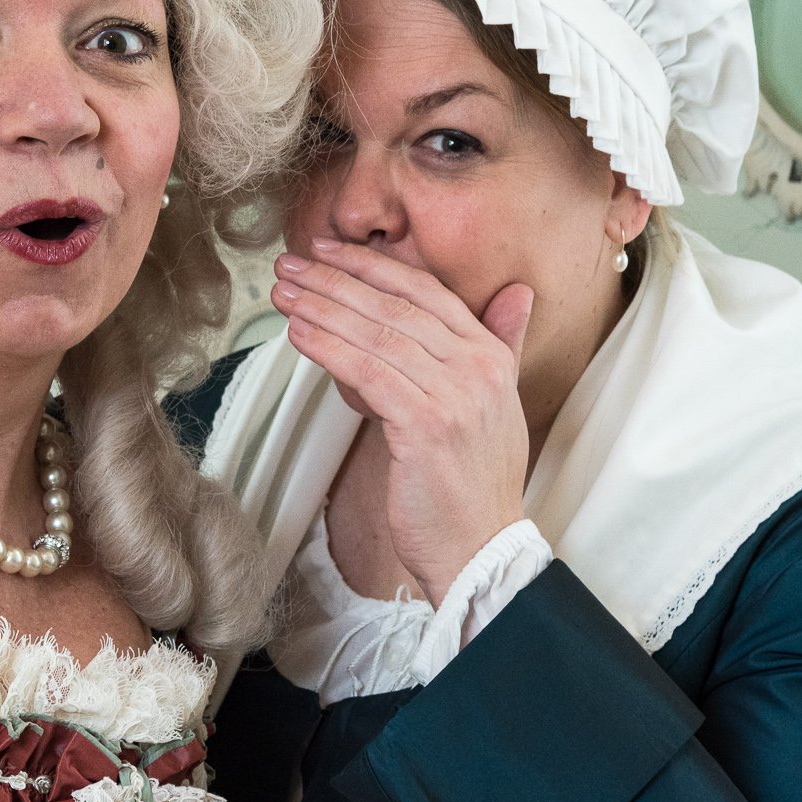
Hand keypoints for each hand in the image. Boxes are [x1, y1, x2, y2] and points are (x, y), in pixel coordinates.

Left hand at [270, 239, 532, 601]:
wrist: (480, 549)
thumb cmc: (471, 483)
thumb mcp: (496, 405)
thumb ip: (501, 344)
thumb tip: (517, 293)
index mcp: (492, 356)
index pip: (426, 291)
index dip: (372, 266)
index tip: (327, 251)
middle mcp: (479, 367)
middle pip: (395, 305)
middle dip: (336, 280)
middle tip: (290, 266)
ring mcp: (456, 394)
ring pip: (377, 334)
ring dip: (323, 308)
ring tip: (284, 295)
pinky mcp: (427, 425)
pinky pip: (368, 371)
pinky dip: (329, 348)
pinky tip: (298, 335)